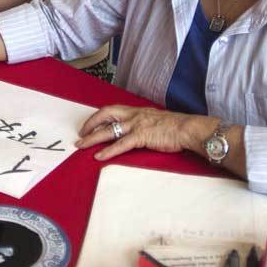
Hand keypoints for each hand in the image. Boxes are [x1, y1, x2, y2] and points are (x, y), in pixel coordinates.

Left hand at [75, 105, 199, 160]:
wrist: (187, 129)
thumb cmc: (174, 127)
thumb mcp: (154, 120)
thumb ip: (142, 123)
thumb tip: (133, 131)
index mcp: (136, 110)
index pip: (111, 110)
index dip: (98, 117)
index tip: (89, 124)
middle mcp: (133, 115)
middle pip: (105, 116)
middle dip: (90, 124)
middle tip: (80, 134)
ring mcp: (136, 125)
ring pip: (109, 130)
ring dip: (93, 138)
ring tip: (81, 145)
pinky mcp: (141, 136)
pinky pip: (120, 144)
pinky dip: (108, 150)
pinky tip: (99, 156)